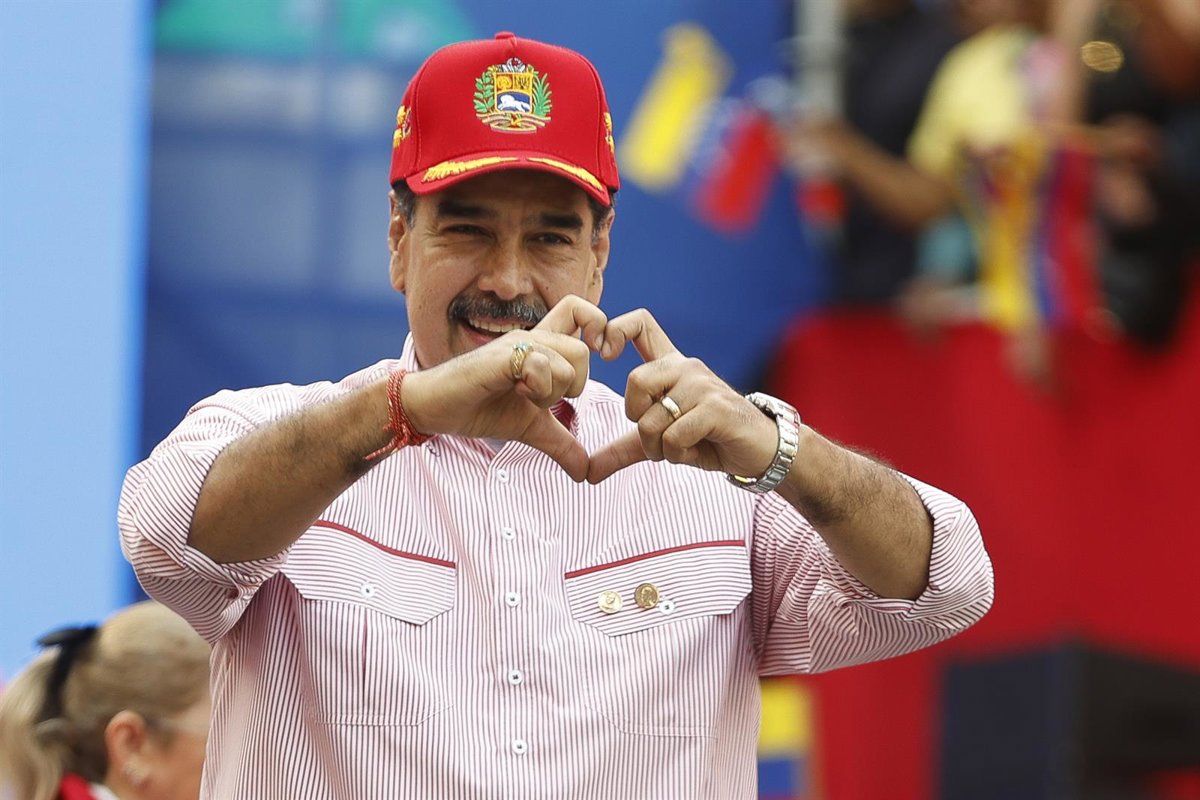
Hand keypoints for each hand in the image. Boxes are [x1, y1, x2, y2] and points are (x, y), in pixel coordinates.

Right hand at [403, 295, 607, 481]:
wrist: (434, 409)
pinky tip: (514, 393)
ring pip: (568, 360)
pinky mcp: (501, 356)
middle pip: (583, 349)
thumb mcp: (530, 428)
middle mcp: (532, 338)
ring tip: (524, 397)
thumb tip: (586, 473)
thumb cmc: (479, 409)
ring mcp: (516, 344)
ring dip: (553, 390)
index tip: (596, 361)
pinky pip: (541, 366)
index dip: (598, 328)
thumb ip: (560, 443)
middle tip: (544, 398)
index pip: (582, 313)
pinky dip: (536, 388)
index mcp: (542, 348)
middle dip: (574, 384)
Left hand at [587, 308, 777, 483]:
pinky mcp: (715, 407)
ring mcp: (702, 384)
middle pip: (635, 381)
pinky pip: (673, 436)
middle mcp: (686, 367)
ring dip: (659, 447)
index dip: (615, 329)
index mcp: (671, 366)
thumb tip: (587, 473)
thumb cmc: (709, 439)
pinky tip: (697, 451)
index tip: (603, 353)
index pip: (640, 324)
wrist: (757, 452)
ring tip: (682, 448)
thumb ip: (623, 450)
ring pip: (652, 418)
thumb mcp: (660, 443)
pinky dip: (678, 454)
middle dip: (639, 421)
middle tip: (659, 438)